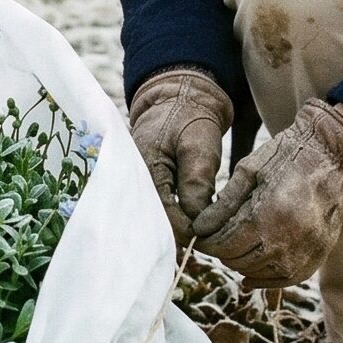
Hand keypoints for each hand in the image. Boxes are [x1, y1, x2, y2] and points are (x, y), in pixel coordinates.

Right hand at [127, 67, 232, 246]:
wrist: (179, 98)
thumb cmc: (191, 118)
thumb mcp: (199, 145)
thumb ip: (196, 180)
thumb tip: (196, 219)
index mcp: (145, 168)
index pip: (163, 212)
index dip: (185, 229)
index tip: (206, 237)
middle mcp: (135, 178)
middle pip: (154, 219)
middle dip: (177, 233)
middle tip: (203, 245)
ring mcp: (138, 181)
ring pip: (155, 216)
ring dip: (175, 226)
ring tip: (198, 237)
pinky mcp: (146, 183)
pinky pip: (156, 207)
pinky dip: (172, 217)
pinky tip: (188, 224)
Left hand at [192, 100, 342, 288]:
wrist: (333, 153)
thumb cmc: (288, 155)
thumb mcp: (249, 170)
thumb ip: (224, 203)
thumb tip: (200, 228)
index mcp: (268, 214)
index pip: (226, 244)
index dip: (207, 243)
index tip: (200, 236)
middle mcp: (289, 239)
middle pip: (241, 261)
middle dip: (222, 252)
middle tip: (215, 240)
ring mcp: (307, 250)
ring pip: (261, 273)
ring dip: (242, 264)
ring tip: (234, 249)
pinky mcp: (319, 255)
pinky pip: (287, 279)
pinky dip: (266, 278)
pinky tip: (252, 273)